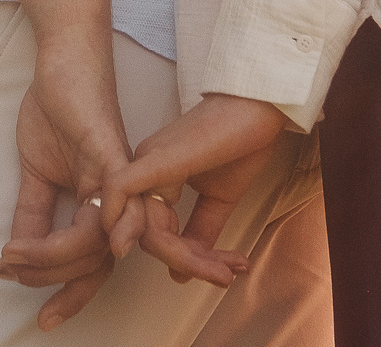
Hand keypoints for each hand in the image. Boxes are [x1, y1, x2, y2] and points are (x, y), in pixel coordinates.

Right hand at [0, 30, 129, 328]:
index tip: (43, 319)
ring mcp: (118, 179)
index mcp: (102, 206)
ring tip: (13, 253)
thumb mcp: (36, 172)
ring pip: (97, 241)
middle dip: (58, 283)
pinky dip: (103, 226)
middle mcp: (116, 200)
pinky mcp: (113, 155)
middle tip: (13, 275)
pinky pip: (117, 200)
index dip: (69, 293)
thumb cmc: (55, 109)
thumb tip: (18, 255)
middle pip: (95, 261)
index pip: (93, 263)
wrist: (63, 60)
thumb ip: (33, 213)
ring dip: (53, 255)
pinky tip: (79, 241)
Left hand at [99, 94, 288, 285]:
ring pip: (146, 230)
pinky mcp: (155, 157)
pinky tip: (158, 250)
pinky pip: (120, 189)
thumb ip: (200, 232)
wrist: (259, 107)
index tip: (227, 271)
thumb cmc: (242, 143)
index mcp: (156, 179)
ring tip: (223, 269)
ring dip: (186, 257)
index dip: (190, 260)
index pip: (158, 236)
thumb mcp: (219, 198)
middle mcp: (144, 171)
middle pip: (151, 238)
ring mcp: (147, 162)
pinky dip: (127, 223)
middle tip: (226, 275)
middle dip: (191, 263)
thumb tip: (181, 274)